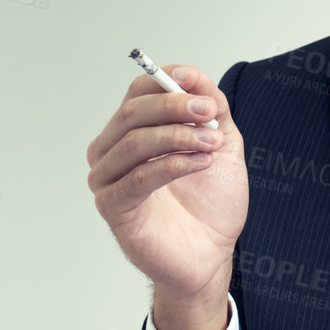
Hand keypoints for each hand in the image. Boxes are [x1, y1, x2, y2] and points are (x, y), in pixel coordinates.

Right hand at [86, 64, 246, 299]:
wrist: (212, 255)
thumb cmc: (211, 204)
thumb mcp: (222, 145)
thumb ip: (212, 109)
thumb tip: (194, 75)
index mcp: (132, 132)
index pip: (138, 93)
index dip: (167, 82)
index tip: (198, 84)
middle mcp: (111, 152)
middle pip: (132, 113)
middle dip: (175, 107)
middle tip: (209, 113)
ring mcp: (107, 180)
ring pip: (134, 142)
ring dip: (179, 136)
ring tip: (213, 144)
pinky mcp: (113, 208)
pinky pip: (138, 178)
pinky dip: (172, 165)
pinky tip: (199, 163)